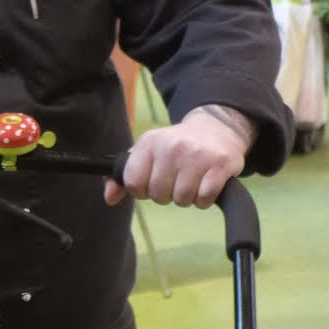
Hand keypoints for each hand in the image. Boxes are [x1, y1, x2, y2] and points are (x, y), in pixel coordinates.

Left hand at [104, 106, 251, 208]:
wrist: (217, 129)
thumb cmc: (175, 148)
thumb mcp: (146, 153)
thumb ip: (123, 176)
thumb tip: (109, 198)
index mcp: (149, 142)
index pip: (133, 183)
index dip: (142, 190)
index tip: (152, 182)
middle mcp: (171, 146)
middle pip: (158, 195)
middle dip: (166, 194)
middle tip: (176, 179)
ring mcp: (196, 155)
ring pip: (181, 200)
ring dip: (186, 198)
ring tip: (192, 180)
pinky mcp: (219, 164)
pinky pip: (204, 199)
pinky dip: (204, 200)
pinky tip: (206, 184)